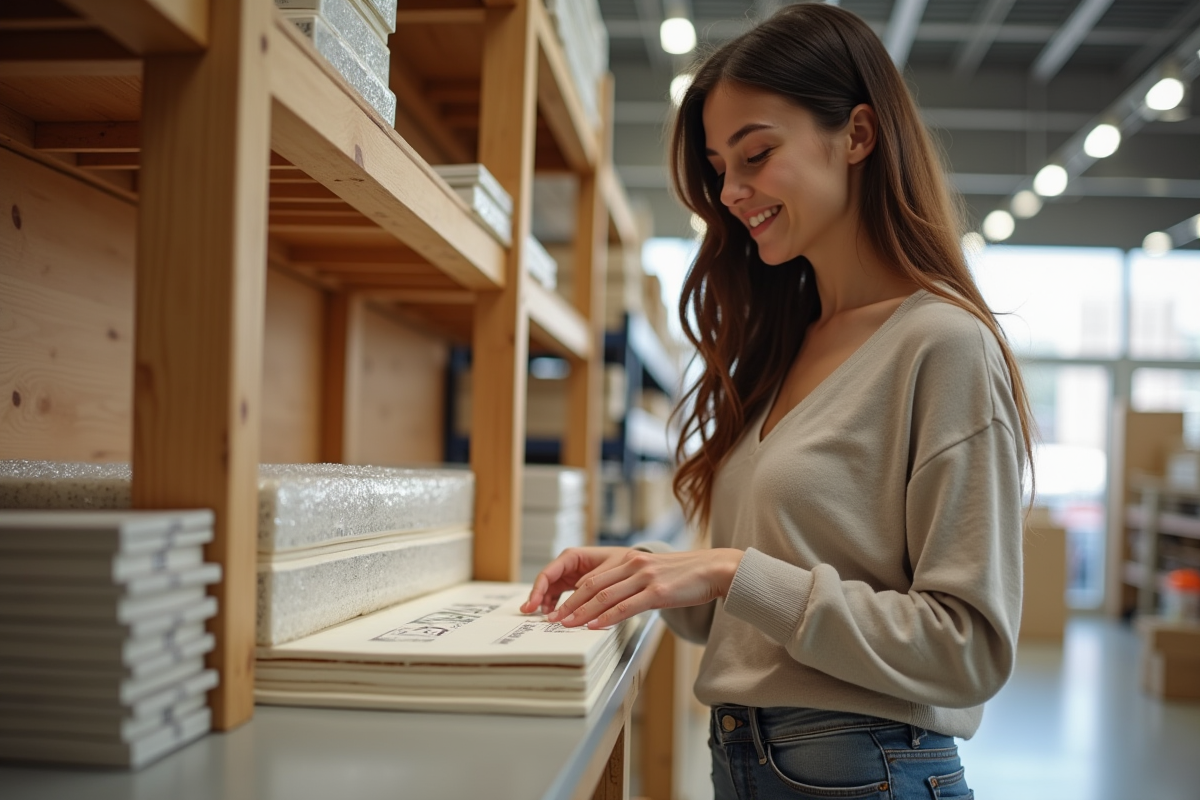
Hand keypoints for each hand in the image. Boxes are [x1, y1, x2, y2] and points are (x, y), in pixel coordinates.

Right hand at [520, 547, 633, 616]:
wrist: (636, 567)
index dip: (538, 589)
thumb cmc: (624, 562)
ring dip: (545, 604)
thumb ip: (594, 579)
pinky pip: (559, 596)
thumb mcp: (611, 568)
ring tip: (545, 618)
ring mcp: (570, 576)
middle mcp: (568, 565)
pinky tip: (554, 615)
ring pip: (550, 590)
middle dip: (537, 598)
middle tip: (530, 613)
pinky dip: (556, 606)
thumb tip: (579, 591)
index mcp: (573, 556)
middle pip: (546, 582)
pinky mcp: (574, 586)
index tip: (533, 604)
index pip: (548, 573)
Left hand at [535, 548, 744, 629]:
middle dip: (570, 604)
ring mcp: (644, 577)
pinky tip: (595, 626)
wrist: (714, 569)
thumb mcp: (653, 574)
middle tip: (554, 620)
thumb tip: (612, 603)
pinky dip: (607, 617)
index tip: (559, 609)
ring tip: (567, 625)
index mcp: (629, 559)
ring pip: (604, 596)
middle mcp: (633, 565)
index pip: (592, 578)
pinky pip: (626, 606)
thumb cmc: (685, 575)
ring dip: (582, 613)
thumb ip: (632, 583)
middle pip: (592, 586)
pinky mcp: (657, 591)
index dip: (572, 595)